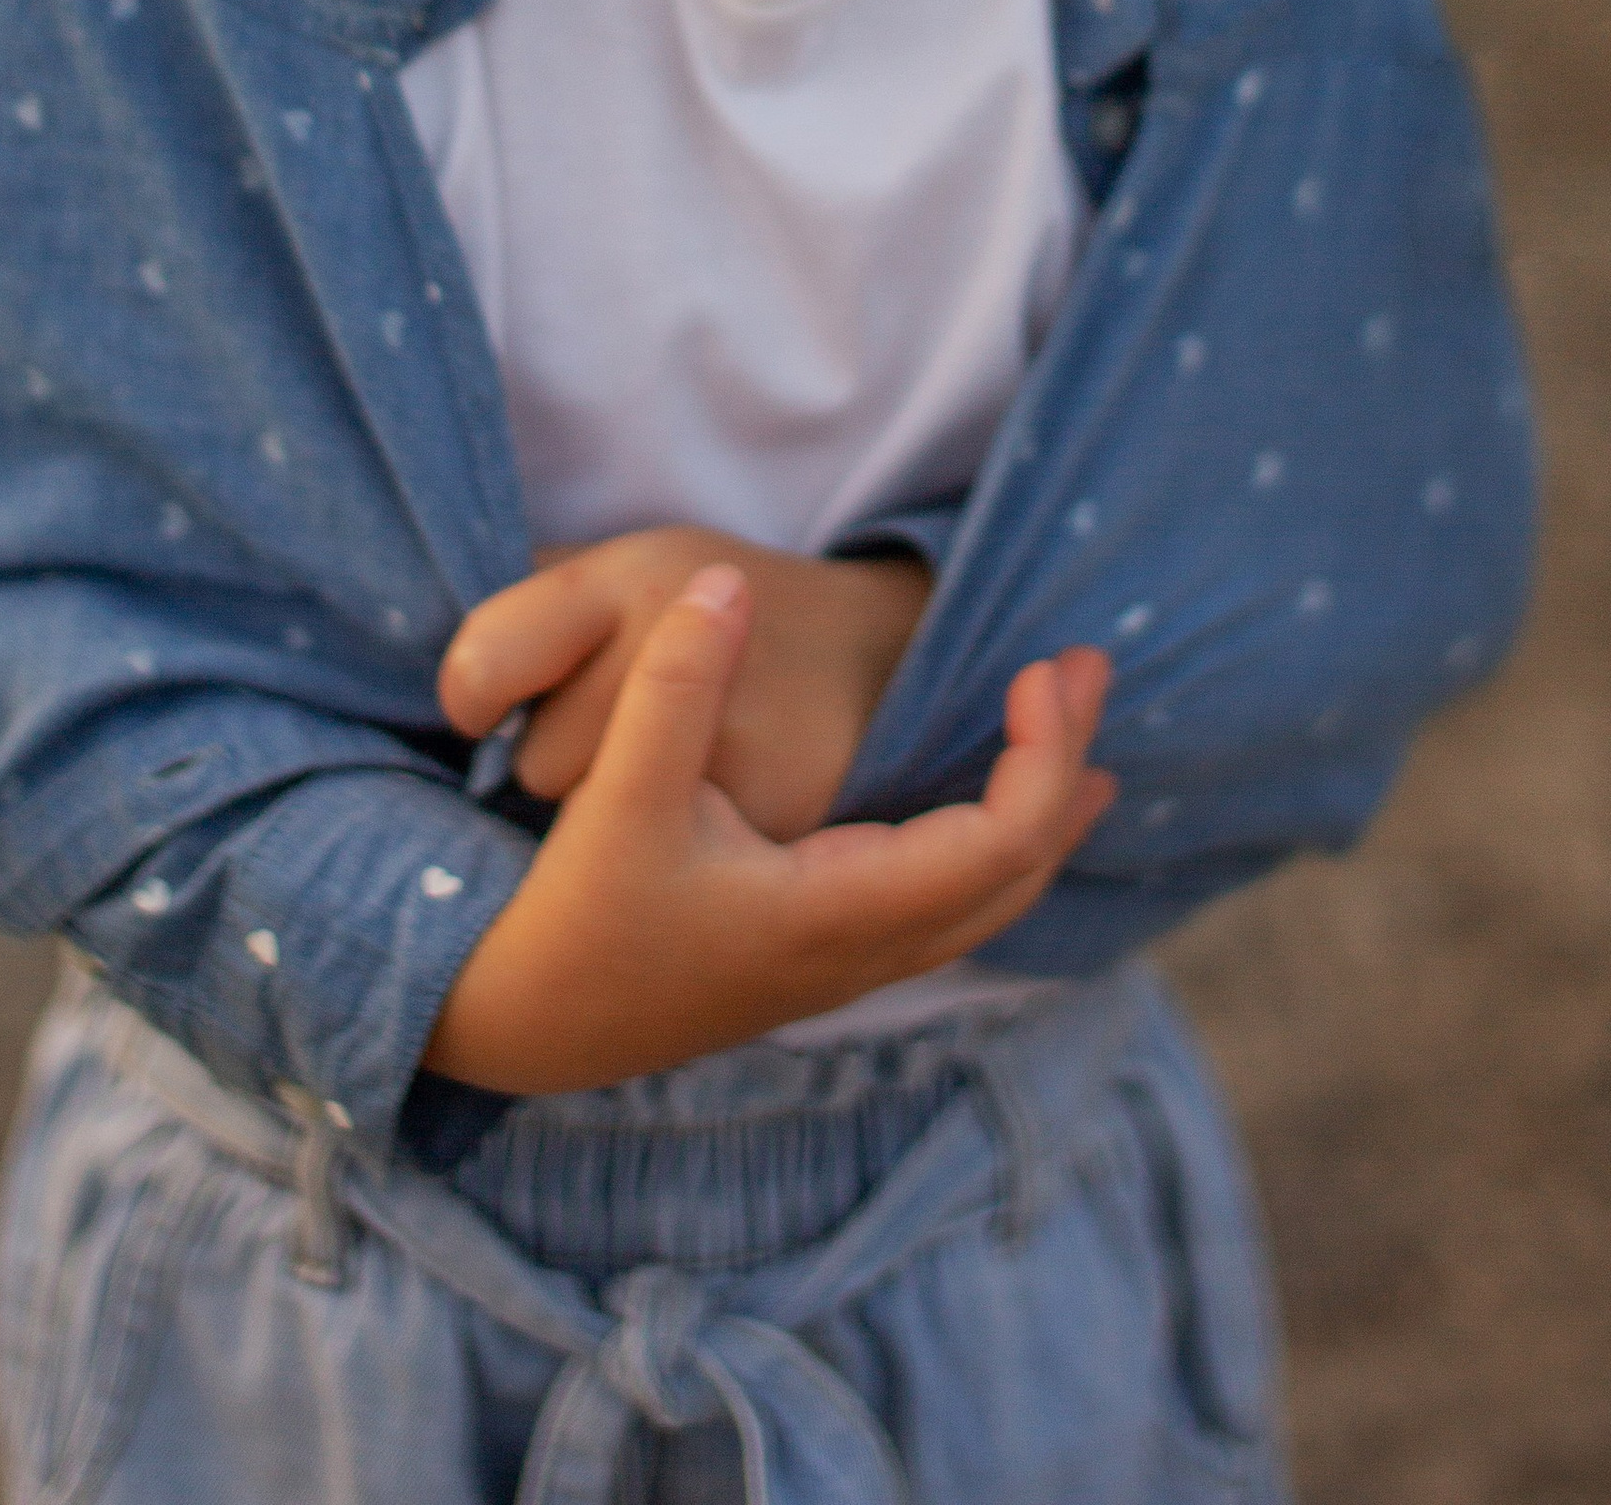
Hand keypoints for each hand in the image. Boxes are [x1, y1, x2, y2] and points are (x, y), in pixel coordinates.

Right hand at [424, 566, 1115, 1093]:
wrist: (520, 1025)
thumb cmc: (567, 920)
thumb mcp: (616, 800)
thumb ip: (678, 689)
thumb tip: (725, 584)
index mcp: (834, 914)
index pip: (998, 843)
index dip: (1042, 754)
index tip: (1044, 667)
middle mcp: (858, 952)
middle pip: (1018, 873)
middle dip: (1066, 767)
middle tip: (1090, 665)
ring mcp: (843, 965)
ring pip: (988, 900)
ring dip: (1039, 812)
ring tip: (1072, 732)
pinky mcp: (817, 957)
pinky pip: (951, 908)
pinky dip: (995, 847)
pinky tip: (989, 803)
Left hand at [438, 525, 930, 840]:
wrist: (884, 650)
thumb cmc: (718, 608)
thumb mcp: (628, 564)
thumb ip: (536, 604)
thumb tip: (447, 682)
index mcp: (629, 580)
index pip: (482, 664)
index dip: (472, 697)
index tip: (484, 709)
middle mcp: (677, 650)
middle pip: (539, 763)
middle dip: (564, 757)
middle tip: (623, 731)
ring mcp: (733, 738)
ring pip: (596, 827)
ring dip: (613, 814)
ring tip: (672, 770)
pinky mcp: (780, 816)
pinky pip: (666, 867)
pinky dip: (676, 853)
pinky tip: (709, 817)